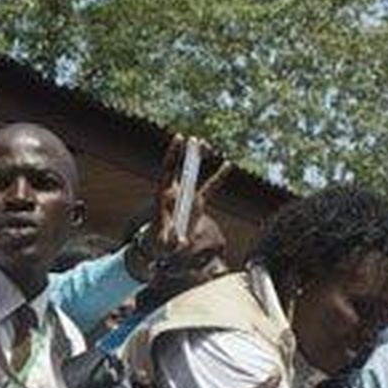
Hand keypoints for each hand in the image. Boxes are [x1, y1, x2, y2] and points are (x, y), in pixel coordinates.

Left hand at [127, 134, 232, 278]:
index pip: (167, 170)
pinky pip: (209, 188)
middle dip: (188, 153)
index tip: (179, 138)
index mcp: (163, 197)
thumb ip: (170, 242)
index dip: (173, 154)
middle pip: (181, 169)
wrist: (163, 249)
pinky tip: (228, 164)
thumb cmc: (159, 246)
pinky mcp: (196, 203)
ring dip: (200, 160)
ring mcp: (185, 196)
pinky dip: (218, 177)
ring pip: (194, 174)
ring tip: (207, 145)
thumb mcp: (162, 246)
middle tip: (195, 138)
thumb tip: (178, 238)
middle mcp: (173, 193)